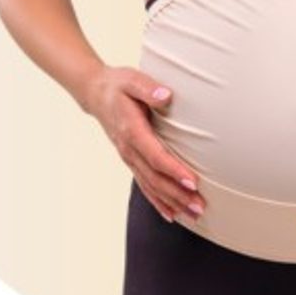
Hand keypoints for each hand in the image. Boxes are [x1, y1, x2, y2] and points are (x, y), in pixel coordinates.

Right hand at [83, 64, 205, 223]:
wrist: (96, 93)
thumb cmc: (118, 85)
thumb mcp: (132, 80)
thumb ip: (148, 88)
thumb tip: (166, 96)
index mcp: (132, 130)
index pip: (155, 156)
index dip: (174, 170)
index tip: (192, 182)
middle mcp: (129, 149)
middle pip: (155, 178)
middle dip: (178, 194)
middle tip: (200, 206)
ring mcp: (129, 157)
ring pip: (151, 186)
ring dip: (172, 202)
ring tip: (194, 214)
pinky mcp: (131, 160)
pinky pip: (145, 185)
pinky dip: (158, 202)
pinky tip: (172, 214)